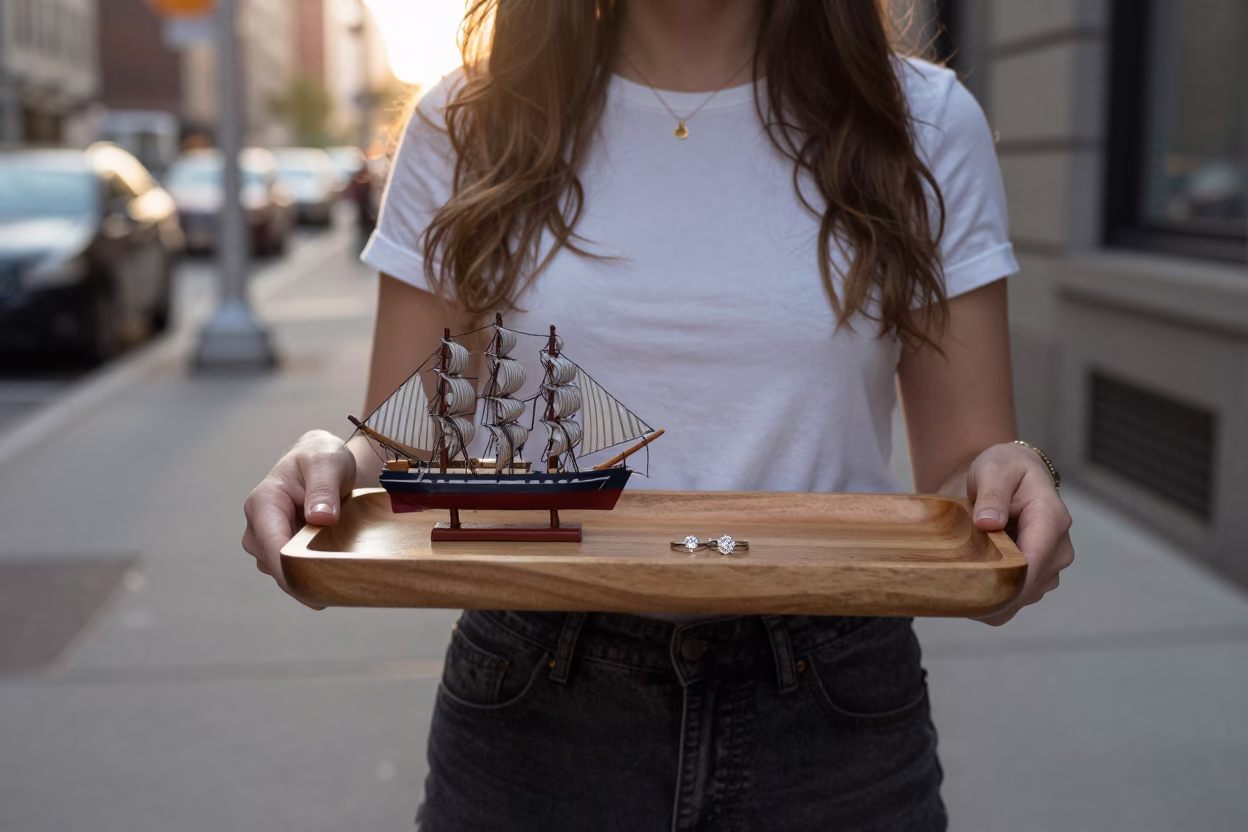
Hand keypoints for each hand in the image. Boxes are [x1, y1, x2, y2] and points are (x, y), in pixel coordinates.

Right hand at [242, 430, 356, 606]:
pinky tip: (335, 569)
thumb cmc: (323, 458)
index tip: (318, 586)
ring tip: (342, 568)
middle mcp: (256, 527)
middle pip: (277, 566)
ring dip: (310, 575)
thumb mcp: (327, 463)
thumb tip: (320, 518)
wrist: (324, 461)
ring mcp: (266, 542)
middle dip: (306, 577)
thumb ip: (323, 489)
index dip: (292, 570)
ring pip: (285, 573)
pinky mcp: (279, 551)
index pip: (272, 547)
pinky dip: (312, 573)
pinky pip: (293, 572)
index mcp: (262, 504)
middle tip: (343, 579)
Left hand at [967, 442, 1073, 625]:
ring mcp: (1050, 567)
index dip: (1005, 583)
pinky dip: (992, 598)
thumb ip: (992, 495)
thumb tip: (989, 523)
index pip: (1033, 564)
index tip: (970, 589)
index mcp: (1052, 519)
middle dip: (991, 590)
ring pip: (1019, 600)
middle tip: (951, 580)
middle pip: (1026, 588)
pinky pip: (1014, 602)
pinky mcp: (1037, 579)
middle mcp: (1059, 549)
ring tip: (961, 572)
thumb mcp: (993, 470)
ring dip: (990, 593)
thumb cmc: (1002, 468)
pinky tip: (970, 584)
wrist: (1007, 476)